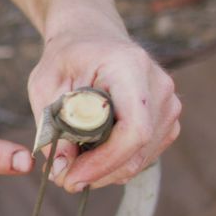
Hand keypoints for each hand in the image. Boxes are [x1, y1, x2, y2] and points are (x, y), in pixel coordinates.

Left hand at [28, 26, 180, 192]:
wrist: (91, 37)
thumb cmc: (65, 59)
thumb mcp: (45, 86)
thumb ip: (52, 126)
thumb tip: (61, 169)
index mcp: (129, 68)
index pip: (133, 130)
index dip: (104, 162)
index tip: (71, 178)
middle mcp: (159, 86)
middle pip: (138, 149)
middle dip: (98, 172)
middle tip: (62, 178)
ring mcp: (169, 103)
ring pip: (142, 157)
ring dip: (106, 171)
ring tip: (72, 163)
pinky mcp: (168, 118)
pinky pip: (145, 155)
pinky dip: (117, 163)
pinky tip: (91, 155)